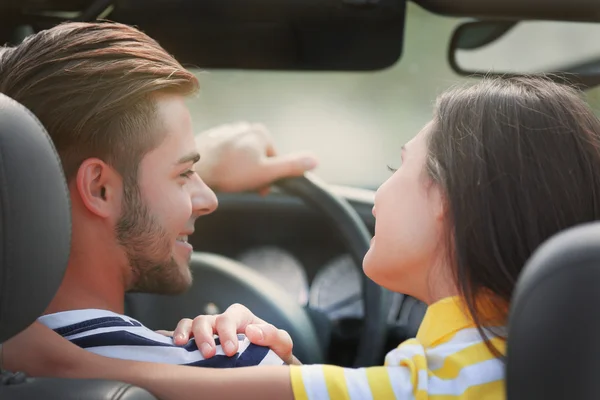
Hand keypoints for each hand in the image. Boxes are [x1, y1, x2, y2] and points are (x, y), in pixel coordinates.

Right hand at [156, 303, 299, 364]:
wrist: (266, 365)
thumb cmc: (272, 352)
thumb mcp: (281, 344)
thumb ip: (273, 335)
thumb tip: (252, 332)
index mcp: (239, 316)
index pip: (229, 318)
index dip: (227, 332)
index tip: (231, 351)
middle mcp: (219, 321)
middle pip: (205, 319)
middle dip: (204, 335)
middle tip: (208, 354)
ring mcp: (205, 332)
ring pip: (189, 324)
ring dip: (183, 333)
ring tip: (181, 345)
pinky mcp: (194, 344)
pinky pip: (178, 336)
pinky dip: (170, 338)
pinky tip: (166, 347)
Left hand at [194, 122, 317, 194]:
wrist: (195, 170)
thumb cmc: (230, 172)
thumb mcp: (266, 172)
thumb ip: (291, 166)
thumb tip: (314, 160)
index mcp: (261, 133)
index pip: (274, 158)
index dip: (270, 176)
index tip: (260, 187)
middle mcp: (245, 127)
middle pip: (258, 156)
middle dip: (254, 173)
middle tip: (244, 186)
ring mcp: (227, 131)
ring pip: (242, 156)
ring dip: (240, 170)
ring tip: (230, 181)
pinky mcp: (213, 138)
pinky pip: (226, 155)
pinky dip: (226, 165)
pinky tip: (220, 174)